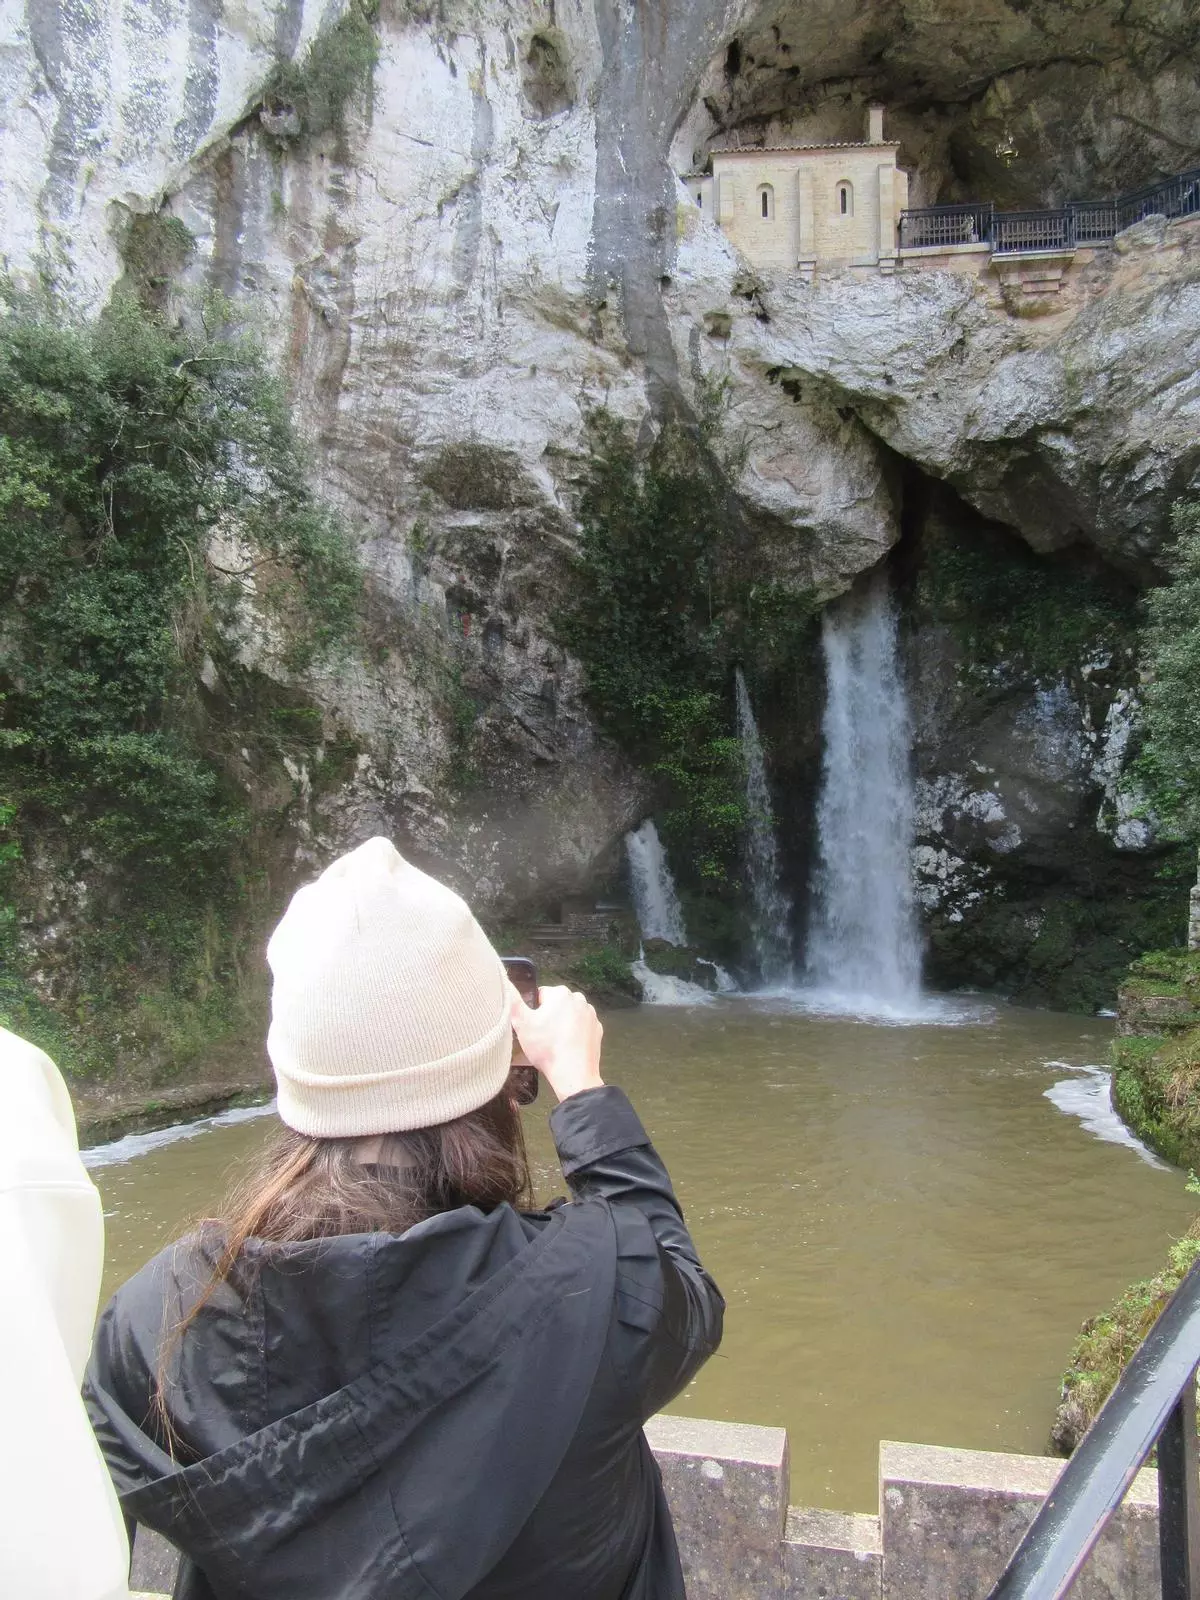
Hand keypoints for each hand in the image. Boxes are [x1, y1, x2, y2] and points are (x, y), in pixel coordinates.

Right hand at [508, 983, 603, 1103]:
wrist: (573, 1073)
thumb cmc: (547, 1047)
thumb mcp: (522, 1023)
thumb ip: (513, 1000)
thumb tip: (506, 983)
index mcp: (560, 993)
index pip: (540, 995)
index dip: (533, 1011)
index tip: (532, 1026)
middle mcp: (579, 999)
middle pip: (556, 1005)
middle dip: (549, 1017)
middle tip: (541, 1037)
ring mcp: (590, 1015)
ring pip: (569, 1016)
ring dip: (562, 1025)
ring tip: (554, 1044)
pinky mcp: (597, 1030)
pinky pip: (581, 1028)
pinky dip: (574, 1035)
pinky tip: (567, 1048)